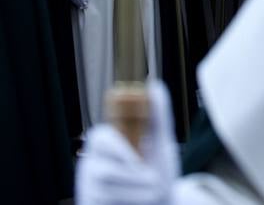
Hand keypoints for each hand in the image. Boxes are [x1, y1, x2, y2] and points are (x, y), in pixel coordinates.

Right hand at [75, 80, 179, 204]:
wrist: (159, 204)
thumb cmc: (158, 173)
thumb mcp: (161, 143)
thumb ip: (157, 116)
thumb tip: (154, 85)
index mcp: (106, 143)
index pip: (99, 137)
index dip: (117, 148)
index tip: (138, 159)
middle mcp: (92, 164)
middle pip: (102, 170)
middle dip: (131, 178)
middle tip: (153, 179)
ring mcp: (88, 188)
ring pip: (106, 192)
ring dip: (136, 194)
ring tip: (150, 192)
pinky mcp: (88, 204)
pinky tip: (135, 203)